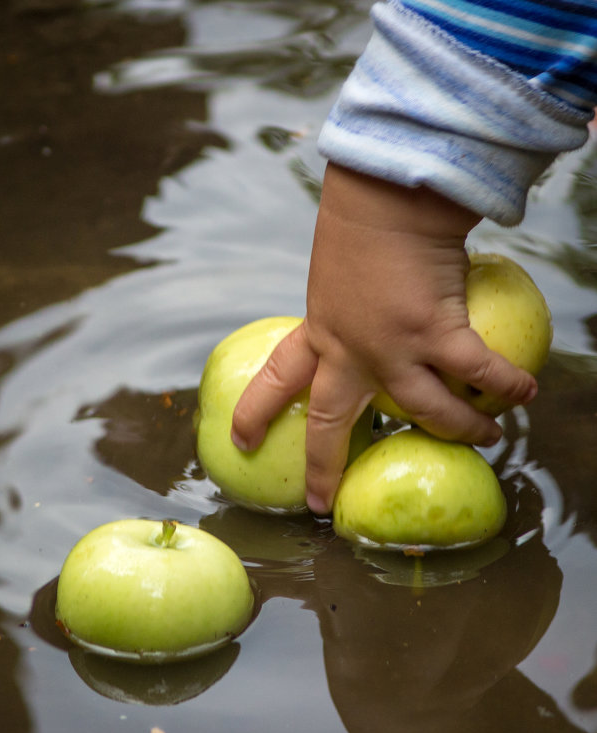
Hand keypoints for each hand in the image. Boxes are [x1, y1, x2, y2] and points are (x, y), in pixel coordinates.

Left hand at [231, 164, 536, 514]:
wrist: (385, 196)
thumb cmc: (362, 225)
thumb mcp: (336, 274)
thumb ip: (349, 306)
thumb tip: (375, 311)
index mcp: (321, 332)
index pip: (279, 378)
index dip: (258, 412)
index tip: (242, 438)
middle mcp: (350, 351)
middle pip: (333, 422)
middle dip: (323, 467)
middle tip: (318, 503)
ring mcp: (391, 347)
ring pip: (424, 409)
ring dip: (459, 428)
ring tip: (485, 437)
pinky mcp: (434, 332)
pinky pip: (477, 371)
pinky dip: (504, 384)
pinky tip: (524, 393)